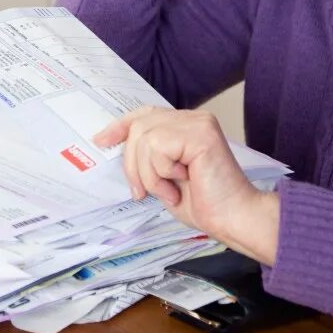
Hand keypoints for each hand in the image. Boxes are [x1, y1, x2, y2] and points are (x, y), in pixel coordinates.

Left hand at [93, 107, 278, 263]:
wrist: (231, 218)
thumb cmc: (204, 203)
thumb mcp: (164, 177)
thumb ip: (148, 157)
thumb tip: (115, 147)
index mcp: (185, 126)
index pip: (145, 114)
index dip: (120, 126)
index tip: (101, 140)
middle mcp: (193, 118)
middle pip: (139, 126)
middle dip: (132, 164)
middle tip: (143, 191)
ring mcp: (198, 123)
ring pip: (145, 139)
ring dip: (150, 174)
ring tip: (171, 190)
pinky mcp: (201, 133)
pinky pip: (158, 147)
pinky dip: (161, 173)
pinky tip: (182, 182)